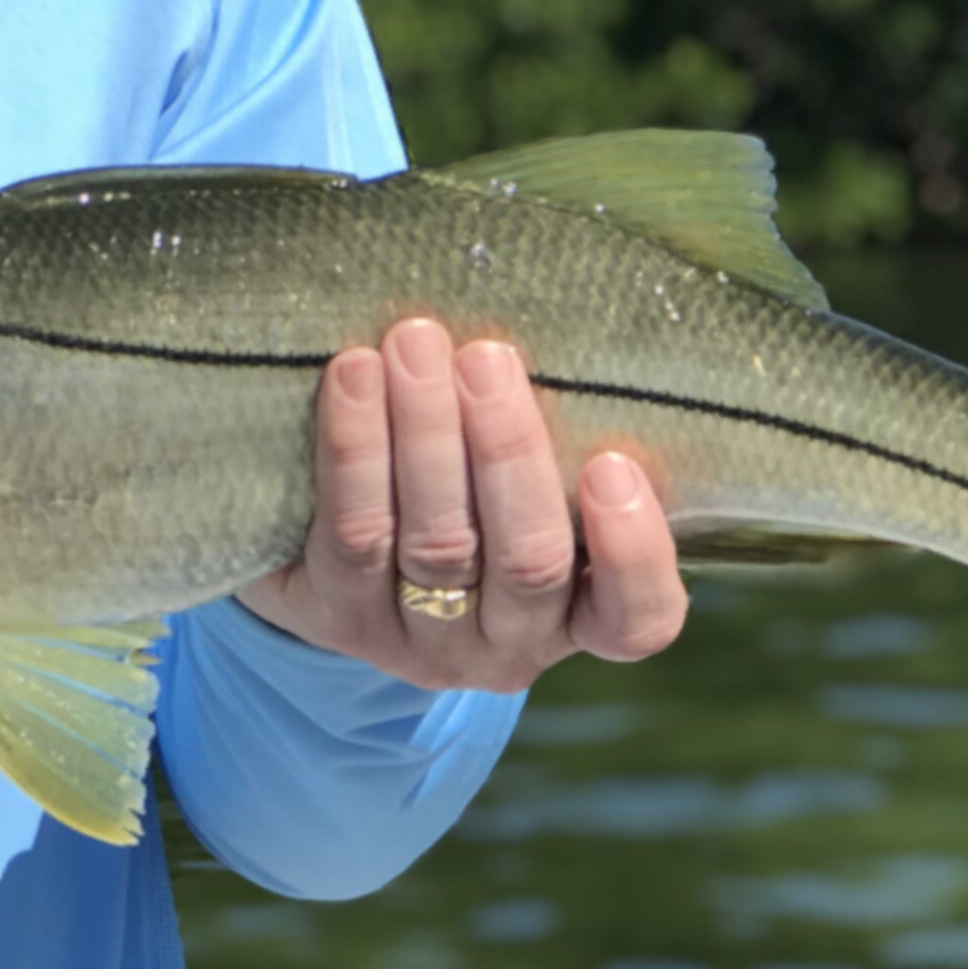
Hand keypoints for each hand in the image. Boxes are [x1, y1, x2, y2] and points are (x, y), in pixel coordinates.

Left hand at [237, 314, 687, 690]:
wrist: (330, 560)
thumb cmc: (470, 489)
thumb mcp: (527, 481)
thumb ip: (561, 435)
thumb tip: (568, 322)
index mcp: (581, 616)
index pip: (637, 619)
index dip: (632, 553)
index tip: (612, 464)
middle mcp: (509, 646)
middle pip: (526, 563)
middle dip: (507, 451)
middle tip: (487, 356)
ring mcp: (420, 642)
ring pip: (438, 544)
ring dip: (426, 434)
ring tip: (415, 342)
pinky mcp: (339, 618)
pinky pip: (353, 533)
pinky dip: (356, 449)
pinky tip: (354, 375)